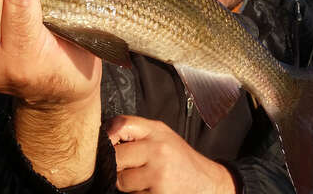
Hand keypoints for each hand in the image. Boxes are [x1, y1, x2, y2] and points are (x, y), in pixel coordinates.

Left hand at [106, 115, 235, 193]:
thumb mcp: (162, 136)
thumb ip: (137, 132)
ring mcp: (159, 175)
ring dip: (126, 184)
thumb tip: (105, 136)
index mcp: (157, 132)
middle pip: (115, 157)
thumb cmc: (181, 160)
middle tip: (128, 167)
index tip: (107, 144)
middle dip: (117, 165)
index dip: (108, 136)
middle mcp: (158, 151)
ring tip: (143, 179)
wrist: (208, 184)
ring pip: (121, 181)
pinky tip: (151, 189)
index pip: (120, 124)